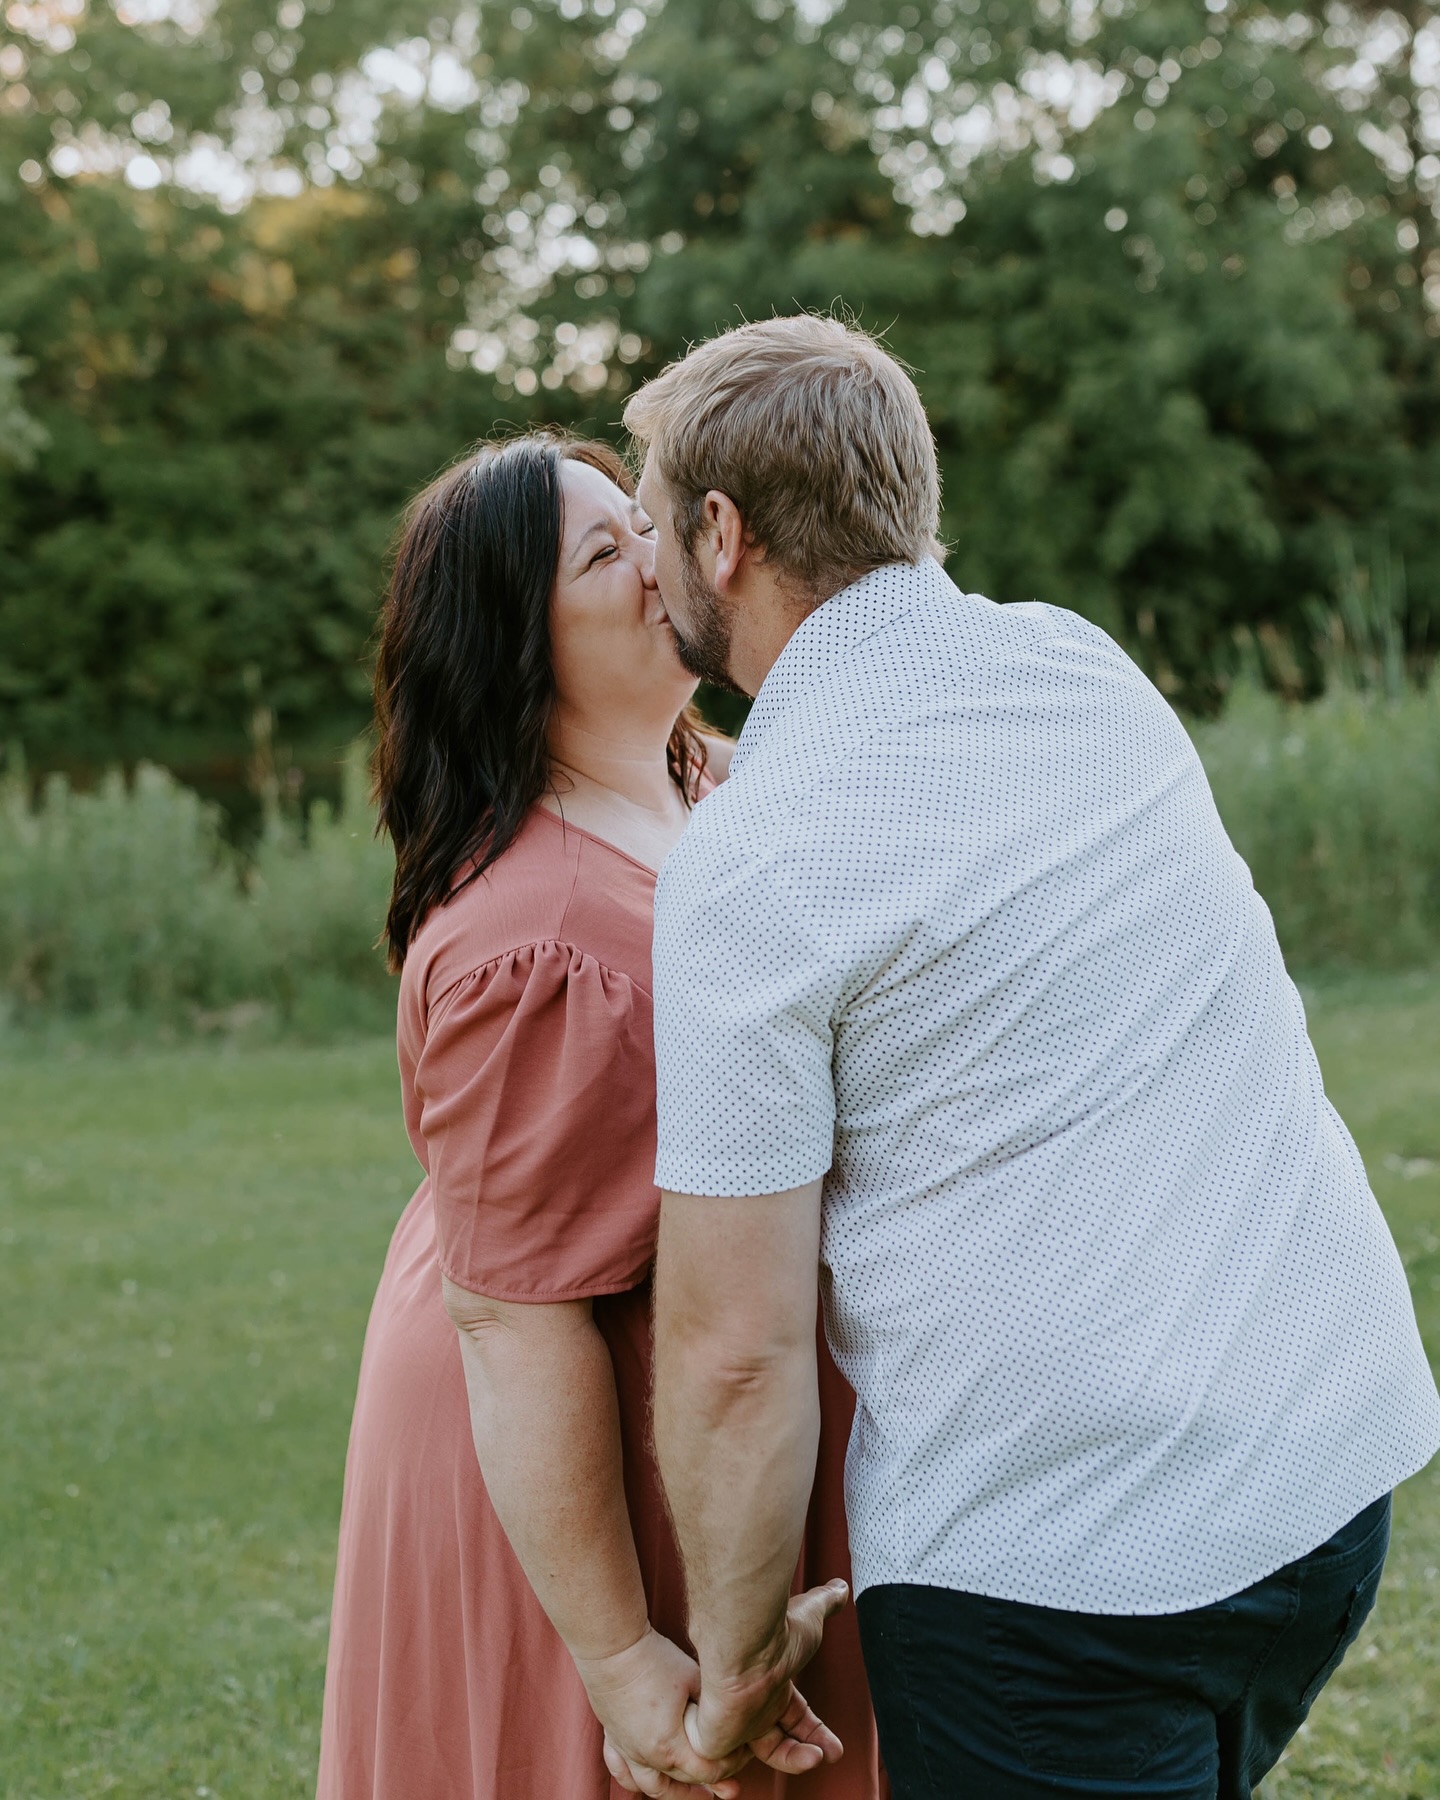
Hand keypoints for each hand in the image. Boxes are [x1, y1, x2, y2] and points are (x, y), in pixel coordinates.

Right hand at [576, 1626, 744, 1798]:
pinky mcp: (612, 1737)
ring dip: (675, 1793)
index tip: (744, 1752)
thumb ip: (710, 1707)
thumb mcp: (693, 1679)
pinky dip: (636, 1781)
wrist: (612, 1648)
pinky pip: (622, 1772)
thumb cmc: (654, 1661)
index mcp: (669, 1747)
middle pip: (684, 1780)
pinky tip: (650, 1778)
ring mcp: (626, 1750)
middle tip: (730, 1766)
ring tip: (695, 1792)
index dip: (731, 1765)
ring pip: (652, 1788)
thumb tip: (730, 1720)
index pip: (707, 1772)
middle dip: (710, 1778)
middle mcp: (646, 1756)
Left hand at [688, 1580, 849, 1767]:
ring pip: (760, 1757)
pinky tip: (793, 1754)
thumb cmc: (775, 1631)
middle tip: (829, 1754)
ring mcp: (732, 1724)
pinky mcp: (713, 1740)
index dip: (813, 1732)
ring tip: (816, 1755)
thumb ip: (824, 1604)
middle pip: (777, 1744)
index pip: (791, 1717)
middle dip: (806, 1754)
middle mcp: (751, 1707)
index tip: (835, 1746)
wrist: (744, 1644)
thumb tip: (840, 1586)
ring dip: (796, 1759)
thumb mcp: (810, 1617)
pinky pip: (726, 1766)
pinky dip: (759, 1764)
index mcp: (770, 1686)